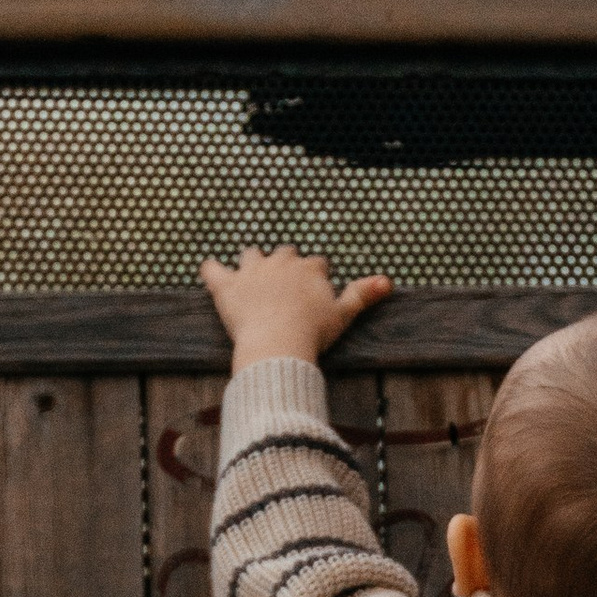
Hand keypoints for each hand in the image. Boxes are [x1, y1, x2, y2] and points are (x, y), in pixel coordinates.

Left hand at [201, 245, 391, 369]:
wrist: (278, 343)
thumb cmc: (313, 332)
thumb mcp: (343, 314)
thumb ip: (362, 295)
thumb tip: (388, 281)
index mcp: (309, 268)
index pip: (316, 264)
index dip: (316, 276)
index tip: (315, 291)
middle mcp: (281, 262)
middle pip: (285, 253)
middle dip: (285, 264)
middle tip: (284, 285)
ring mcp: (252, 271)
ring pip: (250, 254)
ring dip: (252, 261)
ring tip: (252, 274)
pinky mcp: (226, 286)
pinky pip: (212, 269)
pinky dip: (210, 268)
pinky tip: (209, 269)